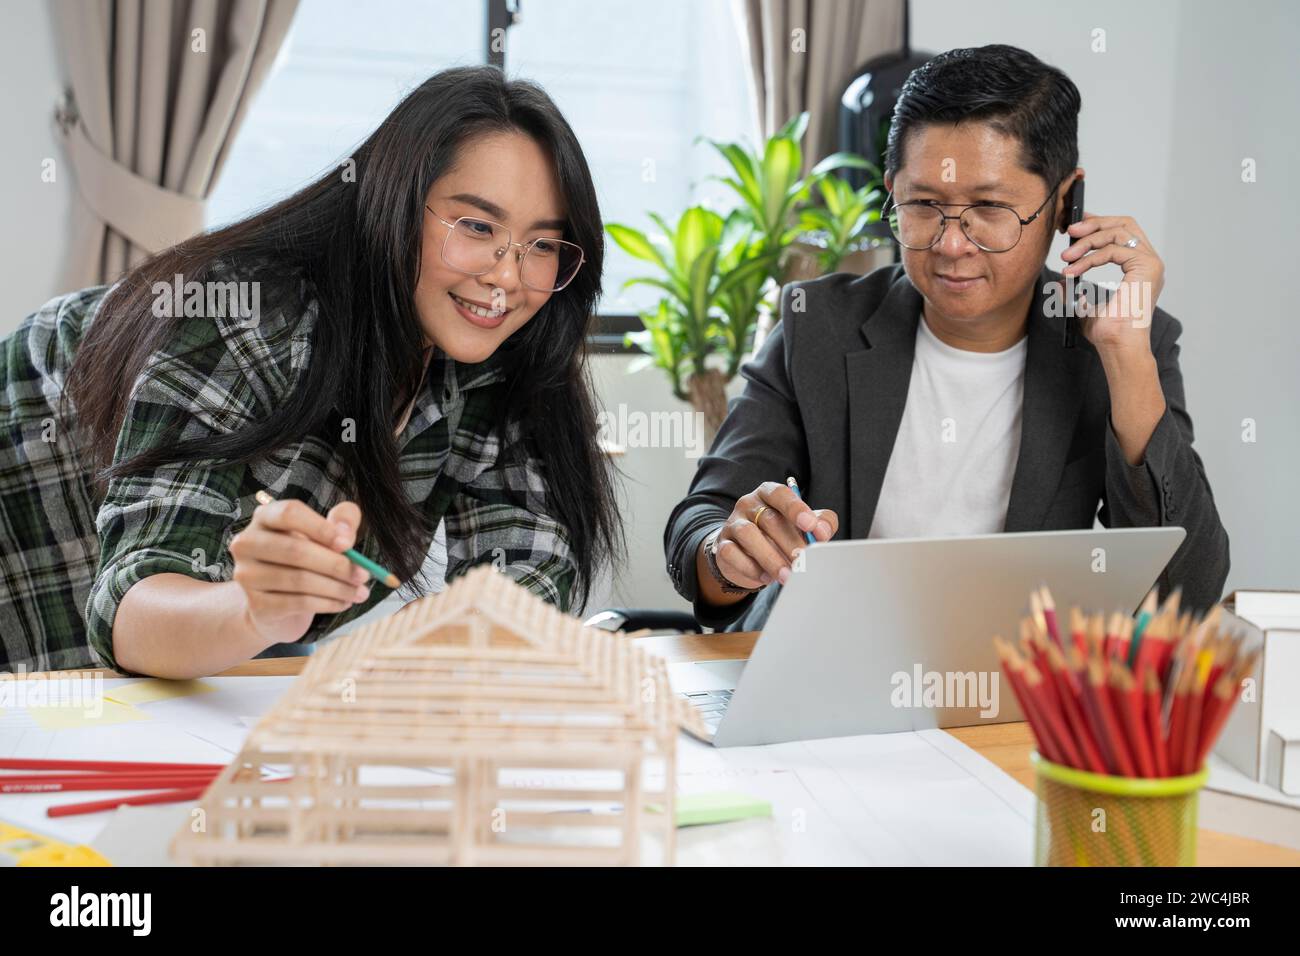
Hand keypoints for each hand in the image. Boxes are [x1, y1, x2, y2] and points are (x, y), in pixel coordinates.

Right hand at [229, 498, 371, 644]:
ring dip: (338, 588)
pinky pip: (298, 603)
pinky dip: (328, 604)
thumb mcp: (326, 533)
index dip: (320, 528)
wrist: (278, 603)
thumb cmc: (306, 559)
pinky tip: (344, 603)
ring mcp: (247, 575)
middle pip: (296, 550)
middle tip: (364, 575)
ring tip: (360, 592)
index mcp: (265, 517)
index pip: (289, 514)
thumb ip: (342, 522)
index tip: (348, 543)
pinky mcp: (256, 604)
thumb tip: (345, 537)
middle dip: (336, 564)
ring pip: (299, 580)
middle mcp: (248, 543)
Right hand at [708, 481, 837, 589]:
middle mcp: (749, 504)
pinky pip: (732, 553)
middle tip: (803, 561)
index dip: (796, 508)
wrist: (747, 553)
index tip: (810, 525)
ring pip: (748, 534)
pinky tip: (765, 578)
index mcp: (769, 494)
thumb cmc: (781, 535)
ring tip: (787, 575)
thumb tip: (822, 532)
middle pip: (768, 519)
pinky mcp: (722, 544)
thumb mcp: (803, 526)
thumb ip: (820, 523)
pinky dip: (750, 568)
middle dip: (789, 542)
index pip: (780, 494)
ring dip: (770, 557)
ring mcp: (733, 523)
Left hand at [1060, 212, 1164, 357]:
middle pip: (1124, 224)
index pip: (1123, 232)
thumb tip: (1061, 281)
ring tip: (1066, 256)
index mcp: (1140, 267)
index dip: (1099, 223)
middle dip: (1094, 223)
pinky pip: (1114, 250)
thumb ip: (1074, 293)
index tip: (1075, 225)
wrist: (1117, 346)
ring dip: (1088, 241)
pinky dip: (1090, 258)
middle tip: (1070, 230)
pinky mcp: (1147, 267)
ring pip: (1118, 232)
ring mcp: (1151, 263)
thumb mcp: (1084, 307)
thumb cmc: (1107, 333)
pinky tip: (1073, 270)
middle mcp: (1149, 262)